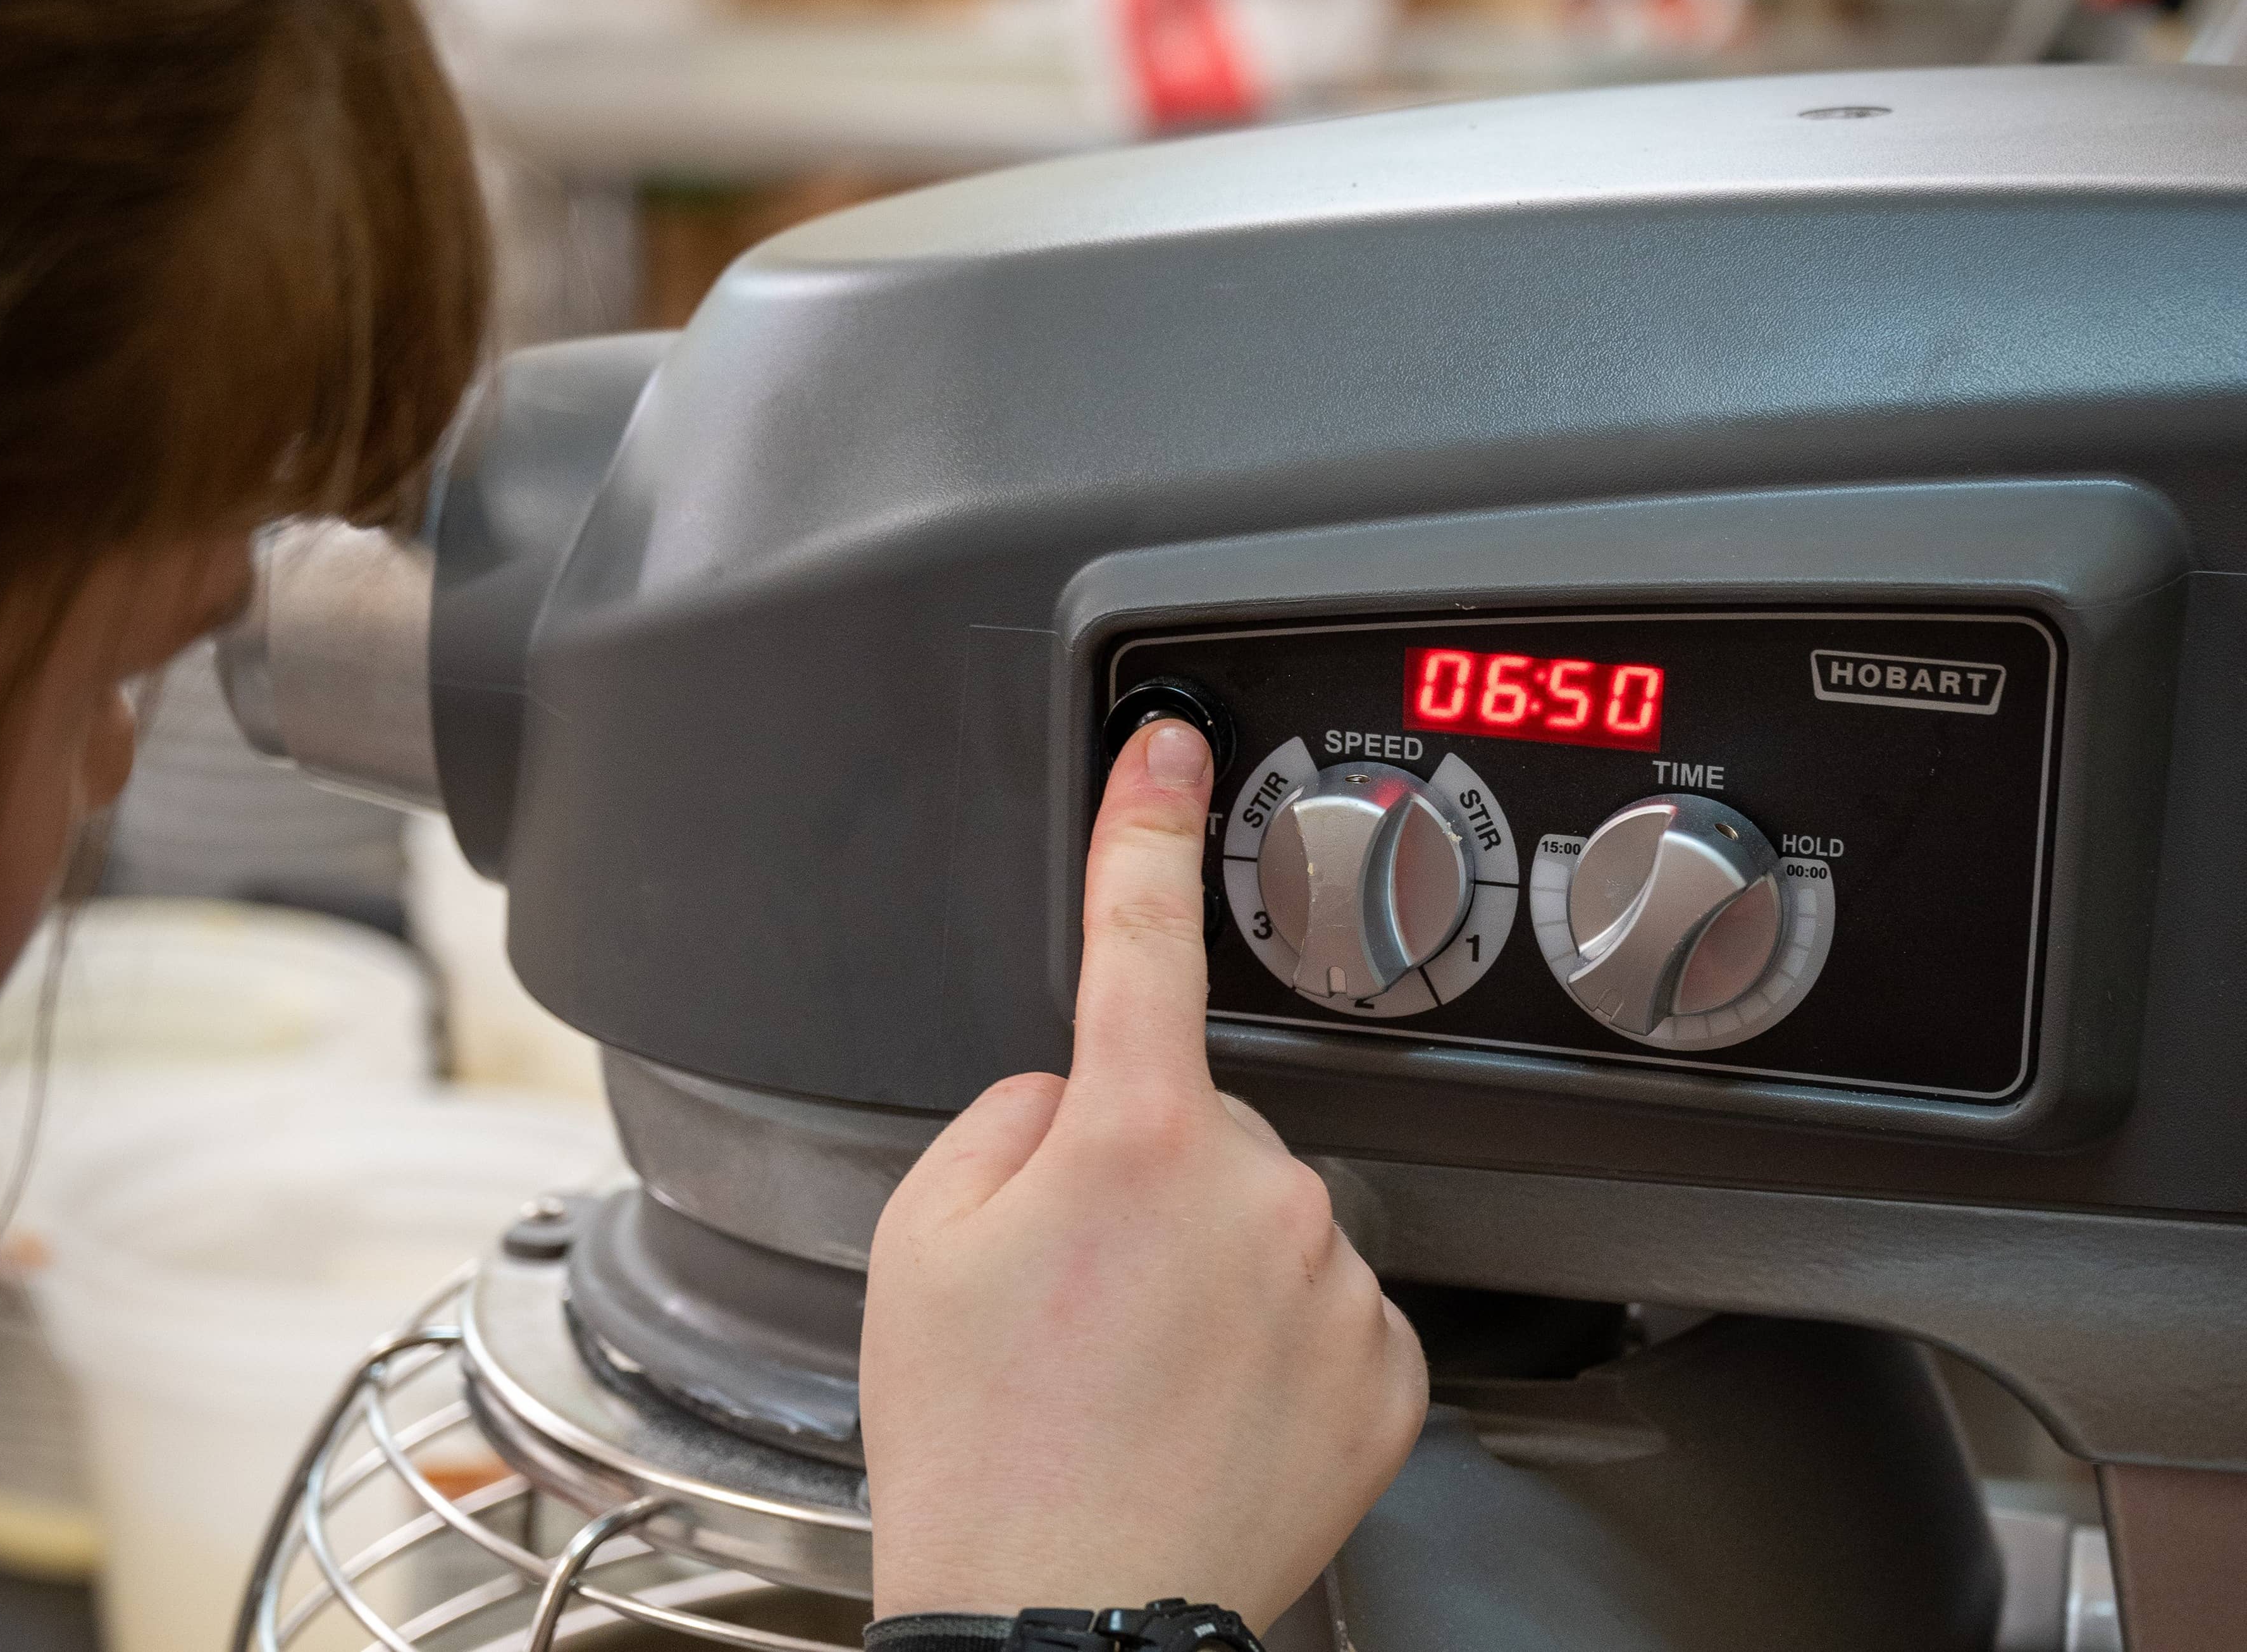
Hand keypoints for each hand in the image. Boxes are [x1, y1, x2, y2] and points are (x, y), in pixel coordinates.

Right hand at [860, 719, 1428, 1631]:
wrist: (1059, 1630)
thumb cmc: (981, 1451)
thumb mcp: (920, 1242)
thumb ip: (1008, 1119)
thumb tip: (1073, 1097)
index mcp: (1133, 1138)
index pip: (1142, 933)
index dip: (1148, 822)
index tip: (1171, 747)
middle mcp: (1260, 1191)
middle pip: (1202, 1118)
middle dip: (1145, 1172)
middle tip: (1082, 1297)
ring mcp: (1337, 1281)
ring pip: (1270, 1214)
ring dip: (1214, 1261)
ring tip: (1139, 1370)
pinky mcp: (1391, 1367)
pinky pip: (1327, 1302)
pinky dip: (1275, 1335)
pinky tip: (1210, 1404)